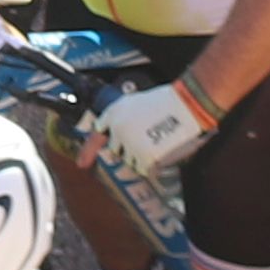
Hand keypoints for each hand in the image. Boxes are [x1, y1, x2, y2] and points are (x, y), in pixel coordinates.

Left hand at [89, 76, 212, 181]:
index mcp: (114, 113)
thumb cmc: (169, 101)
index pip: (97, 135)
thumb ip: (124, 118)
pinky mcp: (144, 156)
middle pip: (118, 150)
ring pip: (131, 161)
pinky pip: (145, 168)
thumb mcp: (137, 103)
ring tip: (159, 140)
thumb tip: (119, 136)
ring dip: (143, 157)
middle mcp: (117, 129)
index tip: (82, 163)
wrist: (188, 104)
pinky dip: (154, 164)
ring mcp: (129, 144)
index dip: (88, 150)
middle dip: (130, 148)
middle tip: (150, 137)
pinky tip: (164, 149)